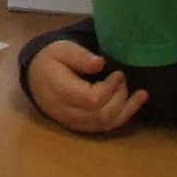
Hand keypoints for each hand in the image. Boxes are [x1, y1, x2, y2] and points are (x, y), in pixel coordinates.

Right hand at [27, 38, 147, 134]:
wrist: (35, 78)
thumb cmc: (51, 60)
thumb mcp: (62, 49)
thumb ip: (79, 56)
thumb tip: (100, 63)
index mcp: (59, 90)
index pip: (92, 100)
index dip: (110, 88)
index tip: (118, 73)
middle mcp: (66, 111)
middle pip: (101, 115)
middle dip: (120, 97)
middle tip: (123, 79)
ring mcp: (73, 122)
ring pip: (105, 125)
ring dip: (127, 110)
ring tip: (141, 95)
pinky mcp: (80, 126)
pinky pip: (103, 127)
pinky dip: (122, 117)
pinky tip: (133, 105)